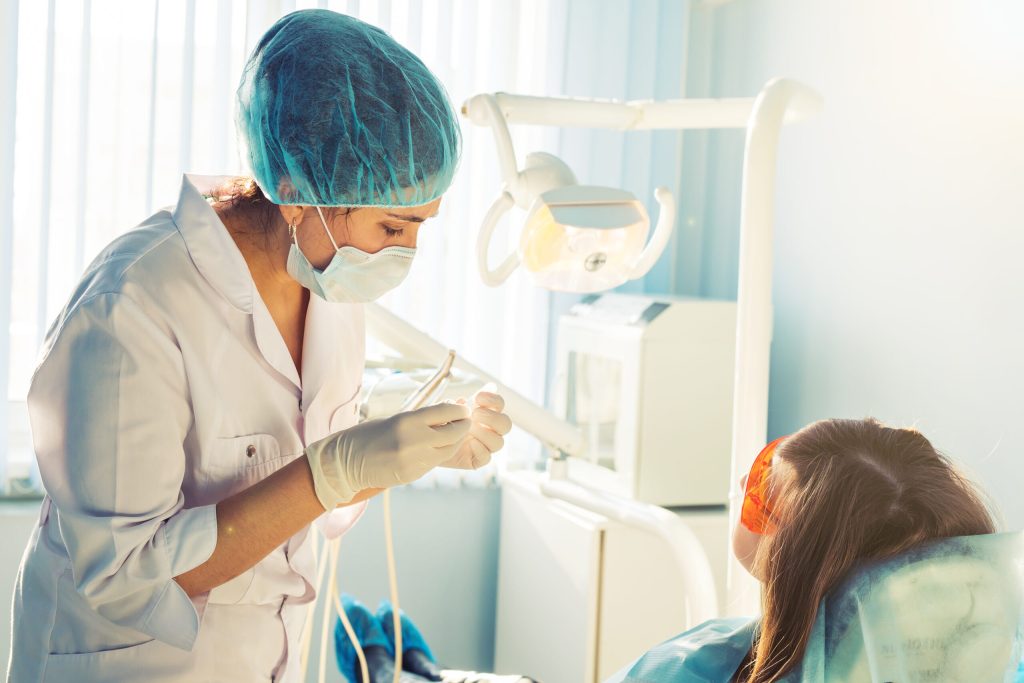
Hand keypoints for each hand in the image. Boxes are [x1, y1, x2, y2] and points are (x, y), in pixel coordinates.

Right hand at [305, 403, 470, 508]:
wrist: (346, 463)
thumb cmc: (369, 435)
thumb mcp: (396, 420)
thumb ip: (421, 419)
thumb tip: (449, 414)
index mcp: (407, 421)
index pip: (445, 412)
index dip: (459, 411)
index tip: (464, 410)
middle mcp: (414, 440)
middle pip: (453, 433)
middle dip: (463, 426)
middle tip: (465, 422)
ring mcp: (415, 460)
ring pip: (449, 450)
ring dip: (455, 441)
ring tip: (454, 434)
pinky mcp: (414, 474)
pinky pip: (435, 462)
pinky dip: (440, 453)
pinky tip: (438, 447)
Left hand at [441, 389, 512, 469]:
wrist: (427, 442)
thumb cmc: (441, 421)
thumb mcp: (451, 409)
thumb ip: (470, 400)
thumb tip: (492, 386)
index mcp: (487, 414)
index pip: (499, 405)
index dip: (494, 400)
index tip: (479, 397)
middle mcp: (490, 430)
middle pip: (505, 424)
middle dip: (493, 418)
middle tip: (476, 414)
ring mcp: (485, 446)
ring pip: (498, 442)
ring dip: (485, 434)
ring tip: (469, 429)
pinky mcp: (477, 460)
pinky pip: (486, 457)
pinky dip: (480, 450)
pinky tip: (470, 443)